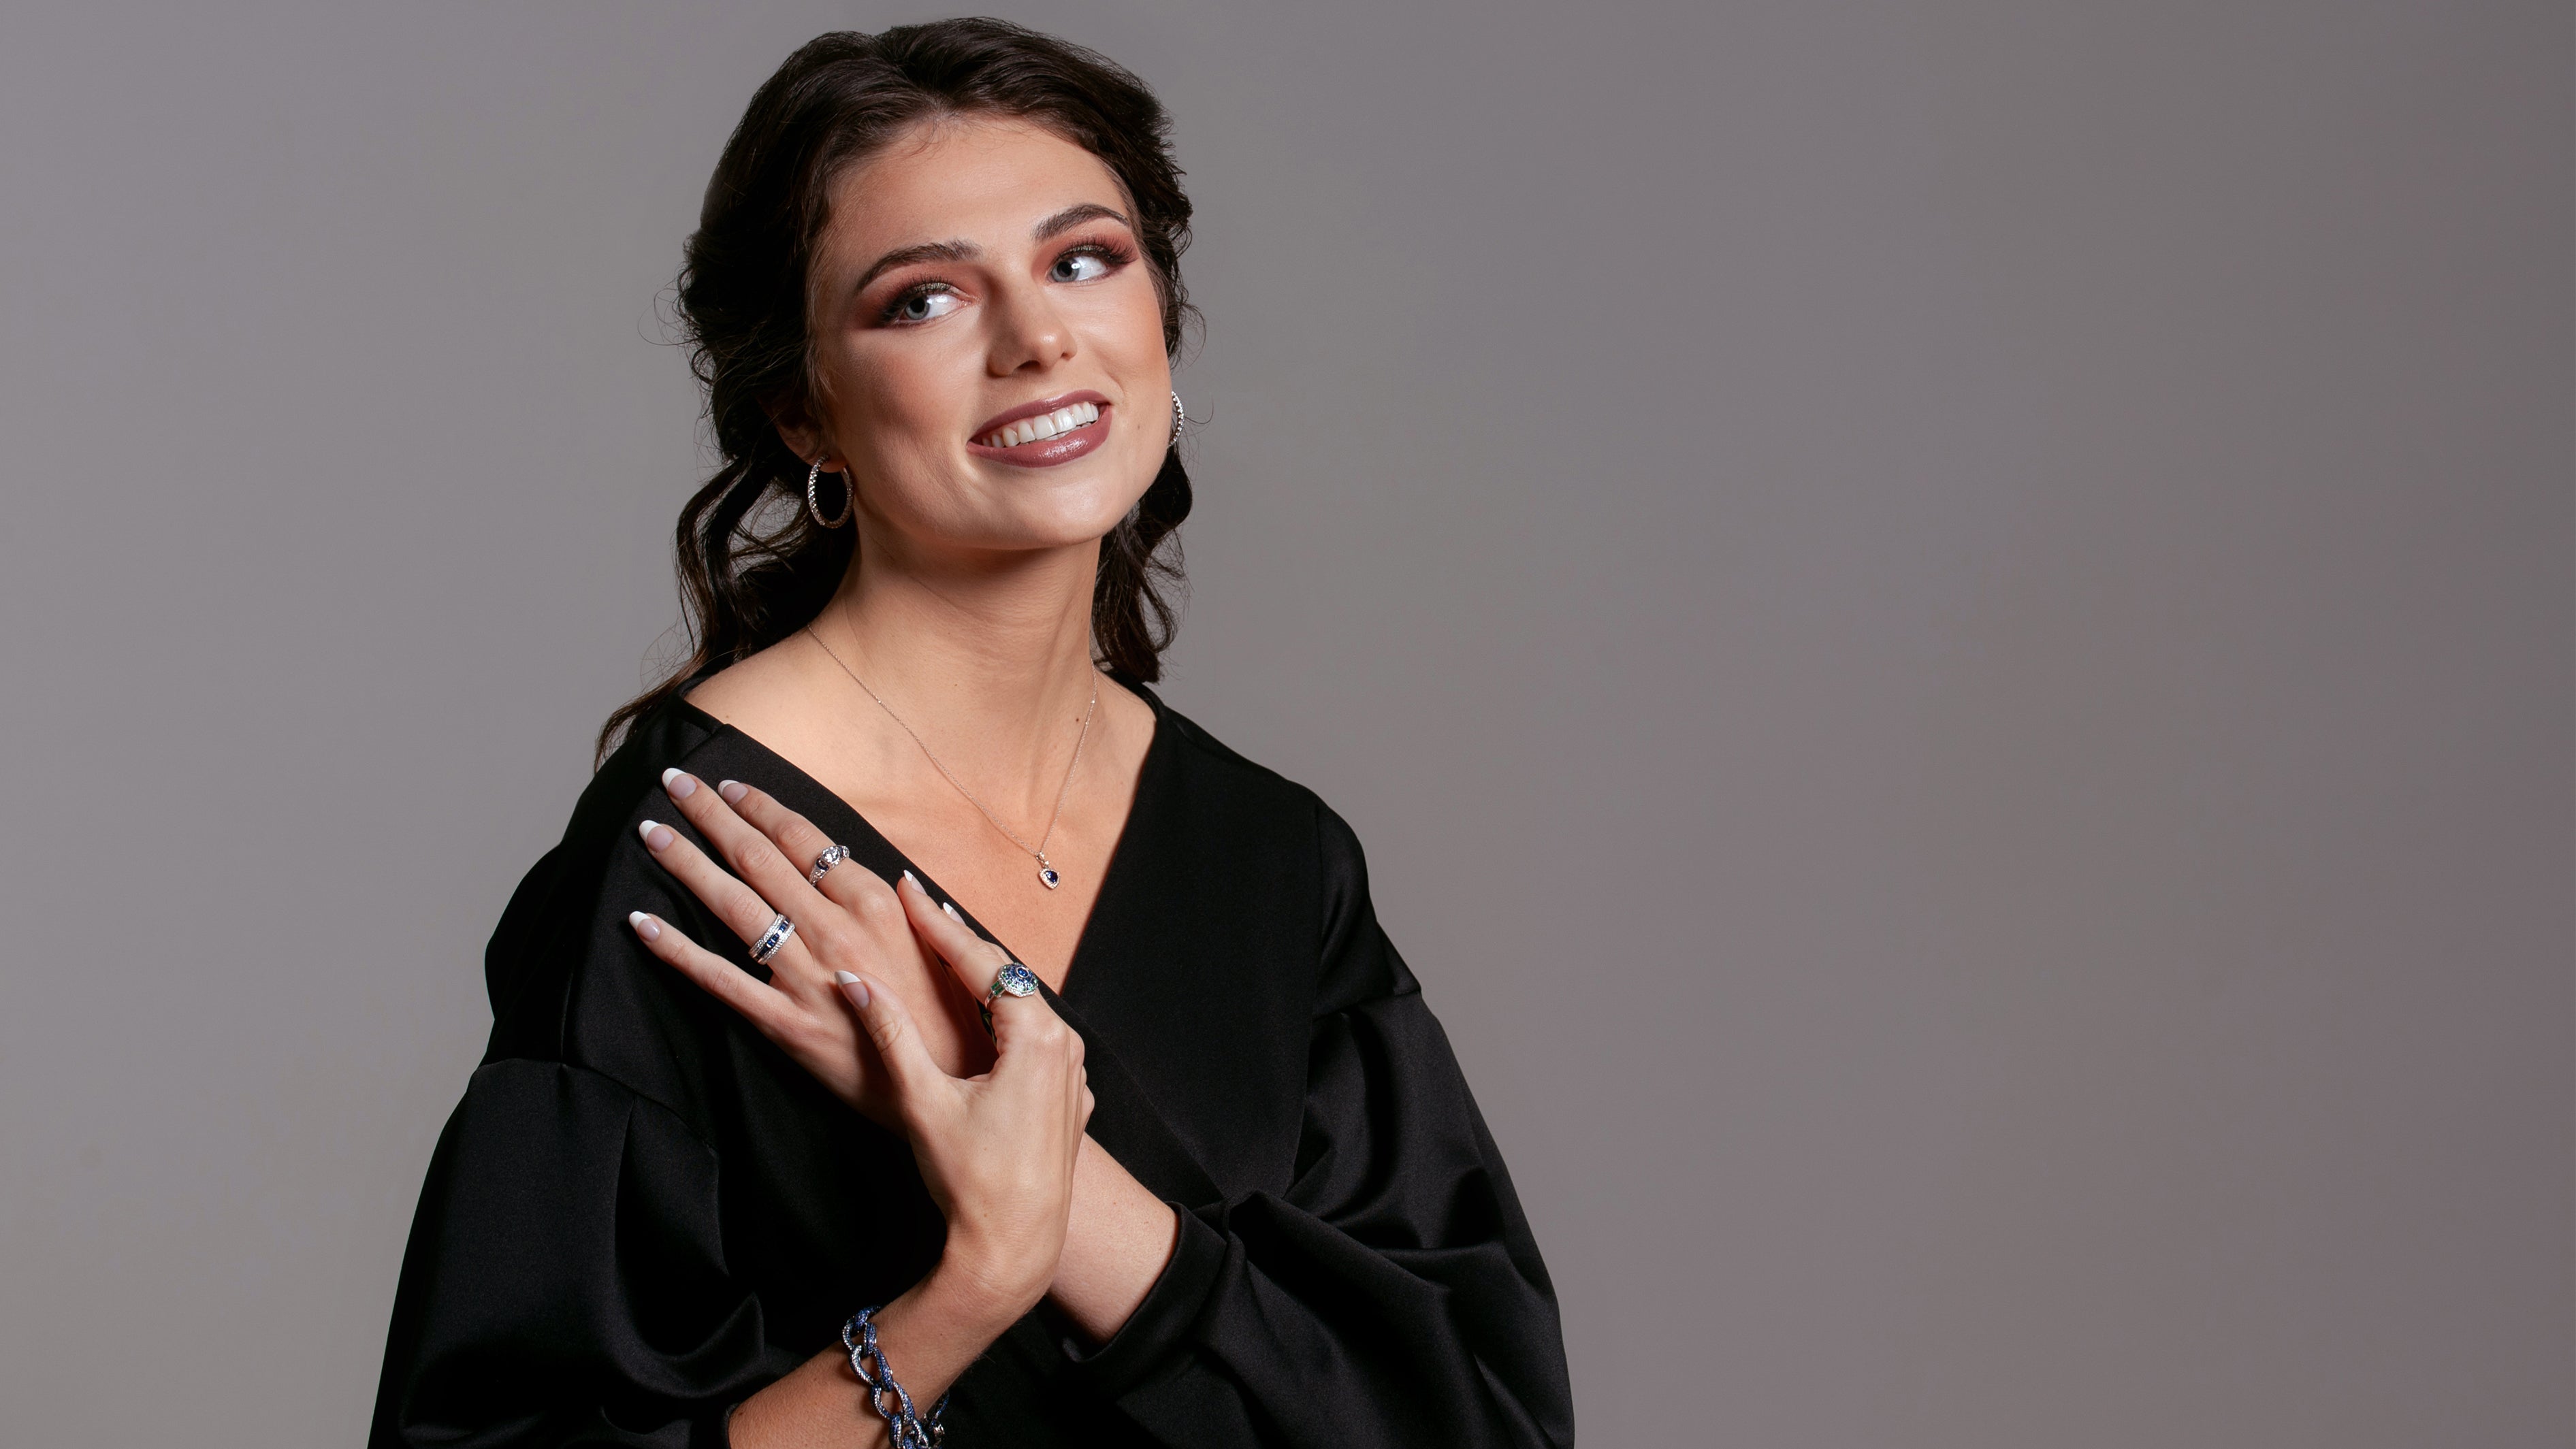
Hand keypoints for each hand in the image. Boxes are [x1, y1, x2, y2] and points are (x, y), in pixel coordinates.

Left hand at [625, 770, 989, 1128]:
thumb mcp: (947, 947)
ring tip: (651, 833)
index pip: (804, 839)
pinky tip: (643, 924)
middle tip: (675, 784)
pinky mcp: (785, 1024)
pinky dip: (677, 950)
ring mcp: (806, 977)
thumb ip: (916, 909)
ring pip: (734, 906)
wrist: (945, 1088)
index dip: (760, 807)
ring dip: (687, 863)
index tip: (729, 785)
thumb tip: (900, 875)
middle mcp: (836, 931)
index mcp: (876, 904)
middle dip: (711, 815)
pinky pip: (720, 980)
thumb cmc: (950, 1018)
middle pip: (759, 858)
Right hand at [839, 874, 1096, 1315]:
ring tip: (943, 944)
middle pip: (1007, 977)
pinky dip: (1002, 1017)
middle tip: (920, 904)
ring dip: (982, 977)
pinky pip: (1034, 1039)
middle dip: (960, 942)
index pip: (982, 962)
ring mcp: (1073, 1074)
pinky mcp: (1069, 1099)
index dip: (938, 924)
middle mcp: (1066, 1047)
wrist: (1015, 1250)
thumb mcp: (923, 1102)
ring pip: (1022, 1007)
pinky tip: (979, 1011)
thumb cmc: (970, 1180)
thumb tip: (854, 980)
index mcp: (1038, 1037)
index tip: (907, 888)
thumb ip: (890, 1034)